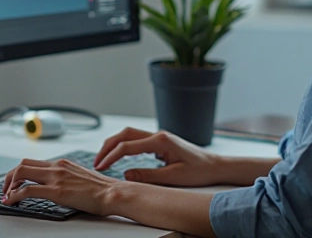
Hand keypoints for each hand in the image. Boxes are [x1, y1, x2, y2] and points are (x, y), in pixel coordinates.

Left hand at [1, 158, 121, 216]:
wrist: (113, 193)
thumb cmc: (102, 190)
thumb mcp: (80, 177)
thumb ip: (66, 177)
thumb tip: (57, 186)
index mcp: (63, 163)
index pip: (33, 162)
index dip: (19, 173)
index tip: (14, 183)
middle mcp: (57, 166)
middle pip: (23, 164)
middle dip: (9, 177)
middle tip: (5, 189)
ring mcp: (56, 177)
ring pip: (21, 173)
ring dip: (8, 185)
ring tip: (6, 196)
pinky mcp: (56, 190)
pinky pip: (27, 190)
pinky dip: (14, 196)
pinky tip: (10, 202)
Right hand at [93, 127, 223, 186]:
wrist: (214, 165)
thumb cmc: (199, 171)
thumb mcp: (173, 177)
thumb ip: (148, 175)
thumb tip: (125, 175)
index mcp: (161, 141)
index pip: (128, 146)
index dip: (111, 157)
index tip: (101, 167)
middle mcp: (158, 135)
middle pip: (125, 134)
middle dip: (108, 147)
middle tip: (97, 163)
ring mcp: (159, 136)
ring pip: (129, 135)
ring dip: (114, 145)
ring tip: (103, 160)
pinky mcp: (160, 142)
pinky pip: (136, 140)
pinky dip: (124, 146)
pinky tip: (118, 157)